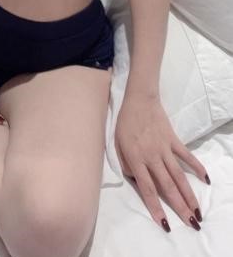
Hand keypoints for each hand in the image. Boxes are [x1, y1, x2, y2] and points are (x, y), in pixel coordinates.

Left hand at [114, 93, 208, 231]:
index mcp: (136, 159)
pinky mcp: (173, 139)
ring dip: (189, 195)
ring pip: (179, 175)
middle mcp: (152, 157)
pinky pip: (187, 156)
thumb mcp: (117, 145)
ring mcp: (165, 148)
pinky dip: (197, 167)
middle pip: (167, 186)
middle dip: (179, 207)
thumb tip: (137, 181)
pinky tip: (206, 180)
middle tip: (191, 224)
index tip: (165, 223)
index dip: (156, 207)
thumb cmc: (125, 123)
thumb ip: (126, 165)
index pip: (147, 189)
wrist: (139, 100)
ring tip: (198, 212)